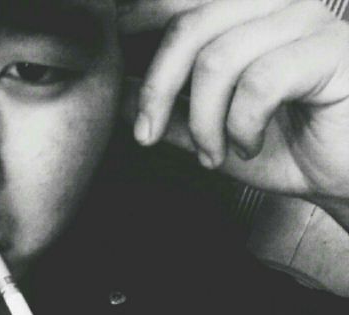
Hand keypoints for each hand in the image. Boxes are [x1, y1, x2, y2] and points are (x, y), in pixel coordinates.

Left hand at [119, 0, 348, 213]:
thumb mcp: (211, 133)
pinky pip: (261, 80)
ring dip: (203, 121)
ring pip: (220, 58)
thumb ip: (171, 113)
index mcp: (245, 16)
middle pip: (190, 26)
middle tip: (146, 136)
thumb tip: (121, 96)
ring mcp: (307, 20)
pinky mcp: (332, 49)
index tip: (109, 62)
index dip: (136, 25)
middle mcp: (275, 6)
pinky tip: (249, 144)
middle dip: (157, 90)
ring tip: (213, 153)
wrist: (343, 176)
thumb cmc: (285, 149)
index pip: (180, 9)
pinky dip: (242, 125)